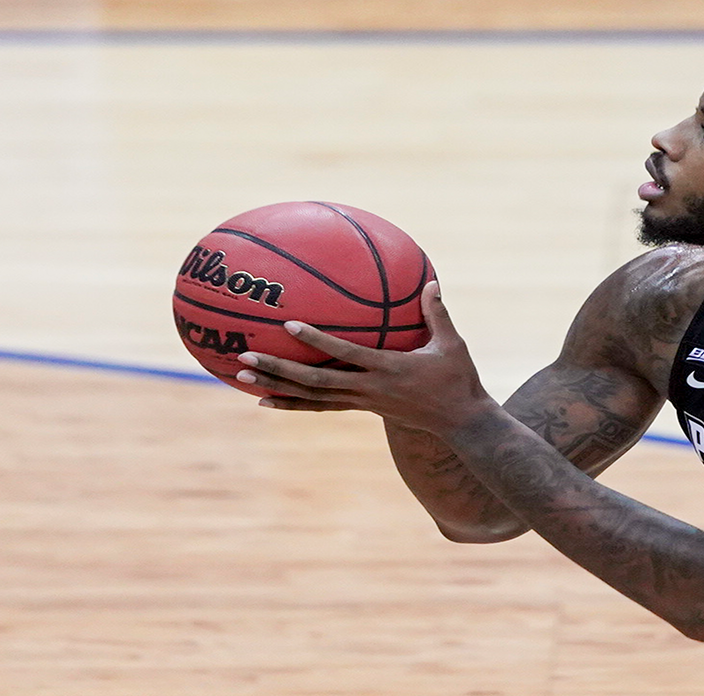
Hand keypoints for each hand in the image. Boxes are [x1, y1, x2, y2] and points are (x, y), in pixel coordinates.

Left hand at [235, 281, 496, 435]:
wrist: (461, 422)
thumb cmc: (458, 379)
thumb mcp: (452, 344)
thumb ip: (437, 313)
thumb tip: (431, 282)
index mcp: (388, 369)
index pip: (345, 353)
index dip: (317, 340)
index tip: (289, 325)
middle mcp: (369, 388)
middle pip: (315, 381)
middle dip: (279, 369)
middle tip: (246, 359)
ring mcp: (363, 401)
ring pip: (311, 396)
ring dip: (276, 388)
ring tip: (243, 379)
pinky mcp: (362, 408)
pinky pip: (320, 406)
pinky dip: (292, 403)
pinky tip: (267, 401)